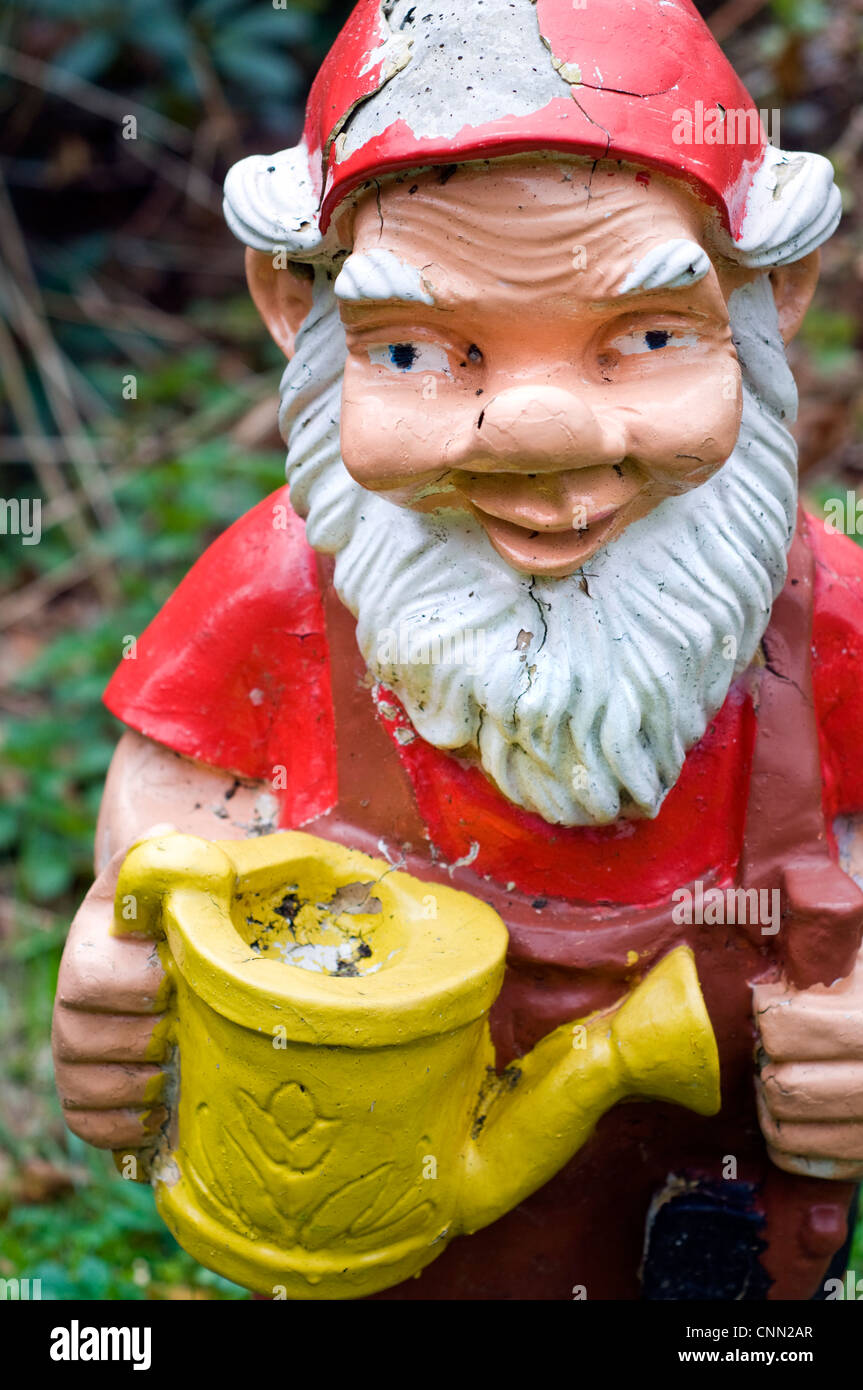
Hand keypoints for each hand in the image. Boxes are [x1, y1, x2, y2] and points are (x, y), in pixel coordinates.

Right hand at [52, 838, 172, 1160]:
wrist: (165, 951)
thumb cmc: (174, 917)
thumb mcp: (170, 882)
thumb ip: (165, 860)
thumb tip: (167, 832)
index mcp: (88, 947)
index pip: (89, 980)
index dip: (135, 988)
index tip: (176, 982)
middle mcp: (70, 1002)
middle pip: (81, 1039)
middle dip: (139, 1041)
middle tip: (182, 1033)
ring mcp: (74, 1052)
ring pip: (83, 1086)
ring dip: (136, 1086)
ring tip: (175, 1070)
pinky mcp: (85, 1096)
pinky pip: (88, 1125)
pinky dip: (123, 1128)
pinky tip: (160, 1110)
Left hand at [753, 945, 862, 1180]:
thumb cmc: (862, 978)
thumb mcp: (852, 948)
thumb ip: (801, 930)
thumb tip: (714, 906)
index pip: (784, 1026)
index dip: (769, 1013)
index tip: (772, 1001)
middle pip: (785, 1086)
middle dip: (767, 1062)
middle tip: (773, 1042)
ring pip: (786, 1128)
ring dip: (769, 1101)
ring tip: (777, 1072)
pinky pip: (802, 1161)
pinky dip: (783, 1139)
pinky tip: (790, 1110)